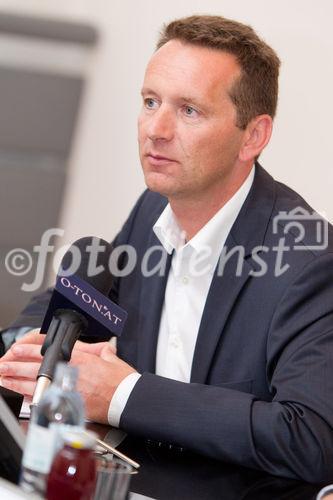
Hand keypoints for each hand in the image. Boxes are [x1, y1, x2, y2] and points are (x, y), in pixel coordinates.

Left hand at [0, 330, 135, 422]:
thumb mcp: (111, 357)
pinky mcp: (66, 403)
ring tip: (4, 377)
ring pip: (34, 383)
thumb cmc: (120, 380)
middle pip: (35, 366)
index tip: (17, 348)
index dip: (29, 349)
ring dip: (16, 380)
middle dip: (16, 365)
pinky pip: (42, 399)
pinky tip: (19, 394)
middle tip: (3, 363)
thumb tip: (102, 350)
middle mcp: (68, 371)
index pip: (47, 350)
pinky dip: (28, 396)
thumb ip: (101, 351)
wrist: (126, 398)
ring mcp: (65, 388)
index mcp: (78, 357)